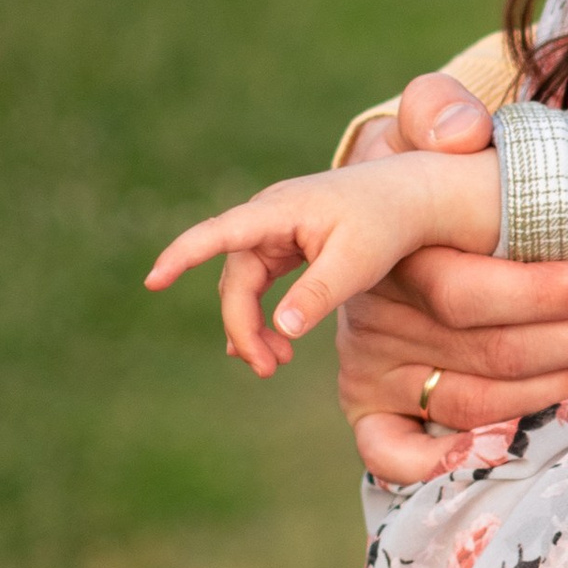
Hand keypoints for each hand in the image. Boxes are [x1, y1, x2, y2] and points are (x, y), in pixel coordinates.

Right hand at [148, 148, 501, 371]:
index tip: (153, 280)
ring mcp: (275, 229)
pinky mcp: (287, 242)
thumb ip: (318, 294)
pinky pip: (260, 282)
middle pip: (237, 279)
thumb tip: (282, 329)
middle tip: (268, 369)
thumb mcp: (356, 263)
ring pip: (246, 285)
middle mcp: (268, 216)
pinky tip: (268, 345)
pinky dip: (261, 313)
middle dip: (244, 327)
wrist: (414, 197)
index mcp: (278, 211)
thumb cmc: (388, 224)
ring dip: (253, 326)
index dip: (182, 257)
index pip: (219, 234)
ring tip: (274, 365)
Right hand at [332, 77, 567, 487]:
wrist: (372, 218)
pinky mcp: (368, 408)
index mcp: (395, 252)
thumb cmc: (426, 174)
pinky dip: (444, 464)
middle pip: (493, 353)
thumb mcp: (427, 129)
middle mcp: (377, 317)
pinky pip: (394, 453)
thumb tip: (462, 129)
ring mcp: (371, 368)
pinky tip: (519, 450)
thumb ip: (438, 111)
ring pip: (479, 404)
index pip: (468, 291)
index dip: (544, 294)